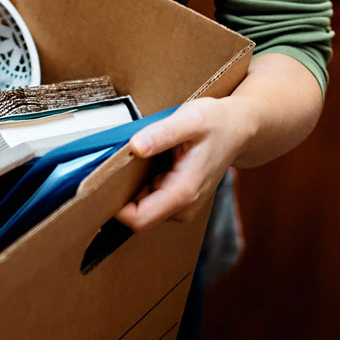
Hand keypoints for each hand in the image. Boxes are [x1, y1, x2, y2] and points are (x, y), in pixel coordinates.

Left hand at [115, 97, 256, 230]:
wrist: (240, 129)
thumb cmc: (217, 123)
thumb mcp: (190, 120)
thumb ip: (162, 134)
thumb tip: (136, 146)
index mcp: (183, 192)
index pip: (138, 219)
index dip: (115, 206)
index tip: (100, 183)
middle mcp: (183, 207)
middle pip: (137, 215)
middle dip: (121, 193)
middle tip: (117, 162)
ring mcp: (182, 205)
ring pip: (142, 208)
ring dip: (132, 187)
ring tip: (138, 158)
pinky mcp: (179, 199)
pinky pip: (150, 199)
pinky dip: (142, 183)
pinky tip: (149, 162)